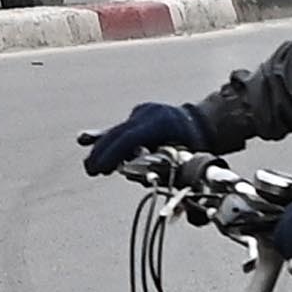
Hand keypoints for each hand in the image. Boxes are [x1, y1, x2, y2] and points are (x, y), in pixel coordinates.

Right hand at [82, 101, 209, 176]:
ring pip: (117, 130)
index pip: (129, 138)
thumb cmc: (198, 145)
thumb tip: (138, 180)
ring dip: (104, 148)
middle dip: (102, 153)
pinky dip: (110, 139)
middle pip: (118, 134)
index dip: (111, 154)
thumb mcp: (185, 160)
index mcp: (161, 122)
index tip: (99, 168)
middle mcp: (149, 113)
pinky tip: (85, 139)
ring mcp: (144, 111)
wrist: (206, 121)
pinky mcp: (141, 113)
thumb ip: (162, 171)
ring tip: (93, 165)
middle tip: (91, 170)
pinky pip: (123, 129)